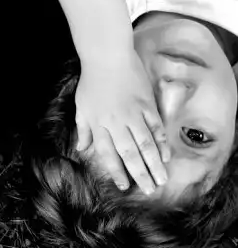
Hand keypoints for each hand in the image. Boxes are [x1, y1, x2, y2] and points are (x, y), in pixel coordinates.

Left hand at [75, 51, 169, 194]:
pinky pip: (156, 128)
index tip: (124, 185)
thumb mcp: (81, 106)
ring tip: (161, 180)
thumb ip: (83, 129)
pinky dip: (162, 142)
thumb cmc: (91, 82)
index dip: (116, 171)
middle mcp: (115, 123)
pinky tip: (166, 155)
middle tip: (149, 190)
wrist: (107, 57)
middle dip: (140, 174)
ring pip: (145, 144)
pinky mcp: (147, 104)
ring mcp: (133, 114)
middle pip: (129, 154)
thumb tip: (82, 149)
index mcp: (98, 124)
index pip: (107, 154)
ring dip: (154, 164)